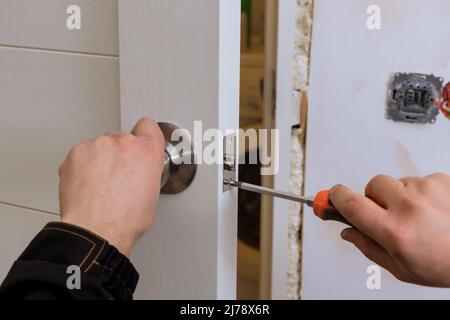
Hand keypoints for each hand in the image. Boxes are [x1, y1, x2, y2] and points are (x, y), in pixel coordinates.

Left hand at [59, 117, 164, 255]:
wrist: (96, 230)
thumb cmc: (125, 220)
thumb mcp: (152, 194)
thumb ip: (147, 171)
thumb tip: (139, 172)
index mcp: (147, 152)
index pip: (148, 126)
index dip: (144, 135)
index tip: (139, 142)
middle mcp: (124, 143)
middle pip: (122, 138)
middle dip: (120, 154)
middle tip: (117, 177)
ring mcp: (98, 146)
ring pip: (100, 146)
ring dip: (100, 160)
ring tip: (100, 186)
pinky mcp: (76, 153)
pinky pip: (82, 154)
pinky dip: (83, 166)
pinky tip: (88, 185)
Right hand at [330, 173, 449, 286]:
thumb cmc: (446, 264)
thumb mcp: (401, 268)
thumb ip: (368, 248)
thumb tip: (348, 232)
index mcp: (394, 231)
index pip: (351, 204)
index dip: (335, 198)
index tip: (330, 197)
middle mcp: (409, 207)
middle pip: (372, 185)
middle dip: (374, 197)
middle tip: (387, 213)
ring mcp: (427, 190)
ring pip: (396, 182)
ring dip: (401, 195)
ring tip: (419, 215)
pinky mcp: (442, 180)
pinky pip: (419, 180)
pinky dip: (421, 192)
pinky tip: (433, 209)